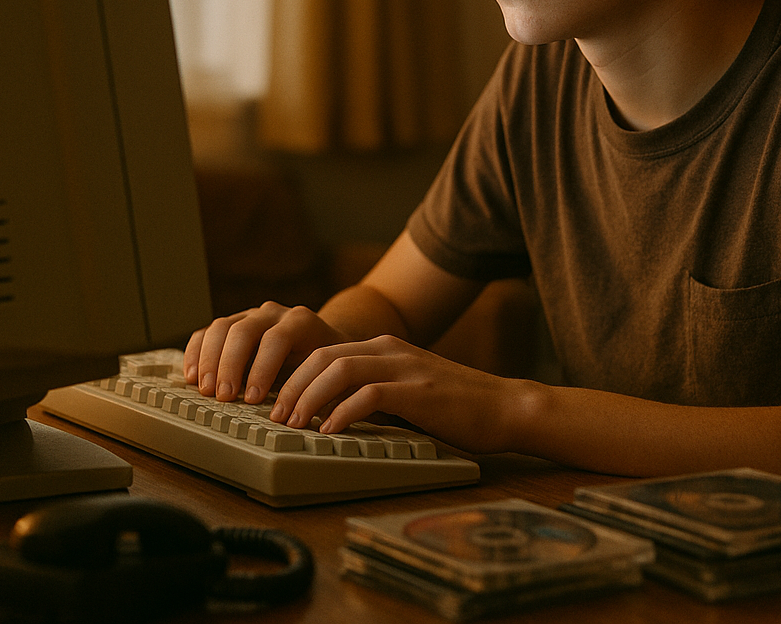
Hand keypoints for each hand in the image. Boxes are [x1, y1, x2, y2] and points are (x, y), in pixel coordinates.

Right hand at [183, 302, 351, 403]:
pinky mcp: (231, 325)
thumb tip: (307, 413)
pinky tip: (191, 377)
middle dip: (230, 365)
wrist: (320, 342)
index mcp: (300, 322)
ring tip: (205, 389)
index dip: (263, 368)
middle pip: (244, 330)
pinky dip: (195, 353)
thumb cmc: (323, 363)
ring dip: (209, 360)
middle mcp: (273, 314)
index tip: (253, 398)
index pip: (277, 339)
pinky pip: (206, 333)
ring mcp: (250, 317)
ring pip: (221, 327)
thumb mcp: (328, 371)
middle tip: (224, 397)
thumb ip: (317, 386)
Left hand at [268, 334, 519, 454]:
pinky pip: (368, 395)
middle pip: (322, 355)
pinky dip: (342, 412)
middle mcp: (389, 350)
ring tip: (293, 425)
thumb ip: (374, 392)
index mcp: (383, 348)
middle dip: (291, 385)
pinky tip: (330, 432)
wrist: (505, 407)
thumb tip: (330, 413)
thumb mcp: (406, 390)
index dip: (293, 376)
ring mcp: (403, 367)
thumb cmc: (456, 407)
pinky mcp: (416, 390)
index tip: (275, 404)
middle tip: (275, 417)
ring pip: (338, 369)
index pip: (323, 351)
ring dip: (308, 397)